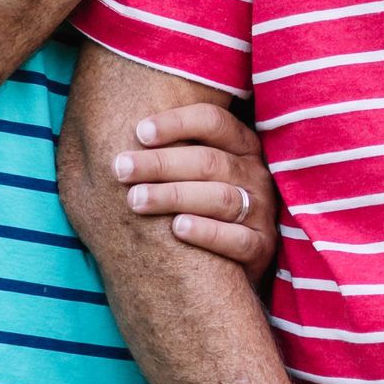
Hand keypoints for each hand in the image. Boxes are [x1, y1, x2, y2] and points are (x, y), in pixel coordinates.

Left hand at [113, 101, 278, 281]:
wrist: (231, 262)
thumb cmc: (200, 205)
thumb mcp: (196, 170)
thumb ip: (173, 148)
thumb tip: (121, 127)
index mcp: (242, 145)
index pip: (213, 121)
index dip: (177, 123)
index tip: (139, 132)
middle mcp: (255, 174)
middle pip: (209, 161)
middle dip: (161, 163)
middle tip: (121, 169)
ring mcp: (262, 212)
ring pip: (221, 198)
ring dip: (174, 196)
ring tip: (136, 200)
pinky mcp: (262, 247)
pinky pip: (238, 239)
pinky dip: (208, 232)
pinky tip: (177, 228)